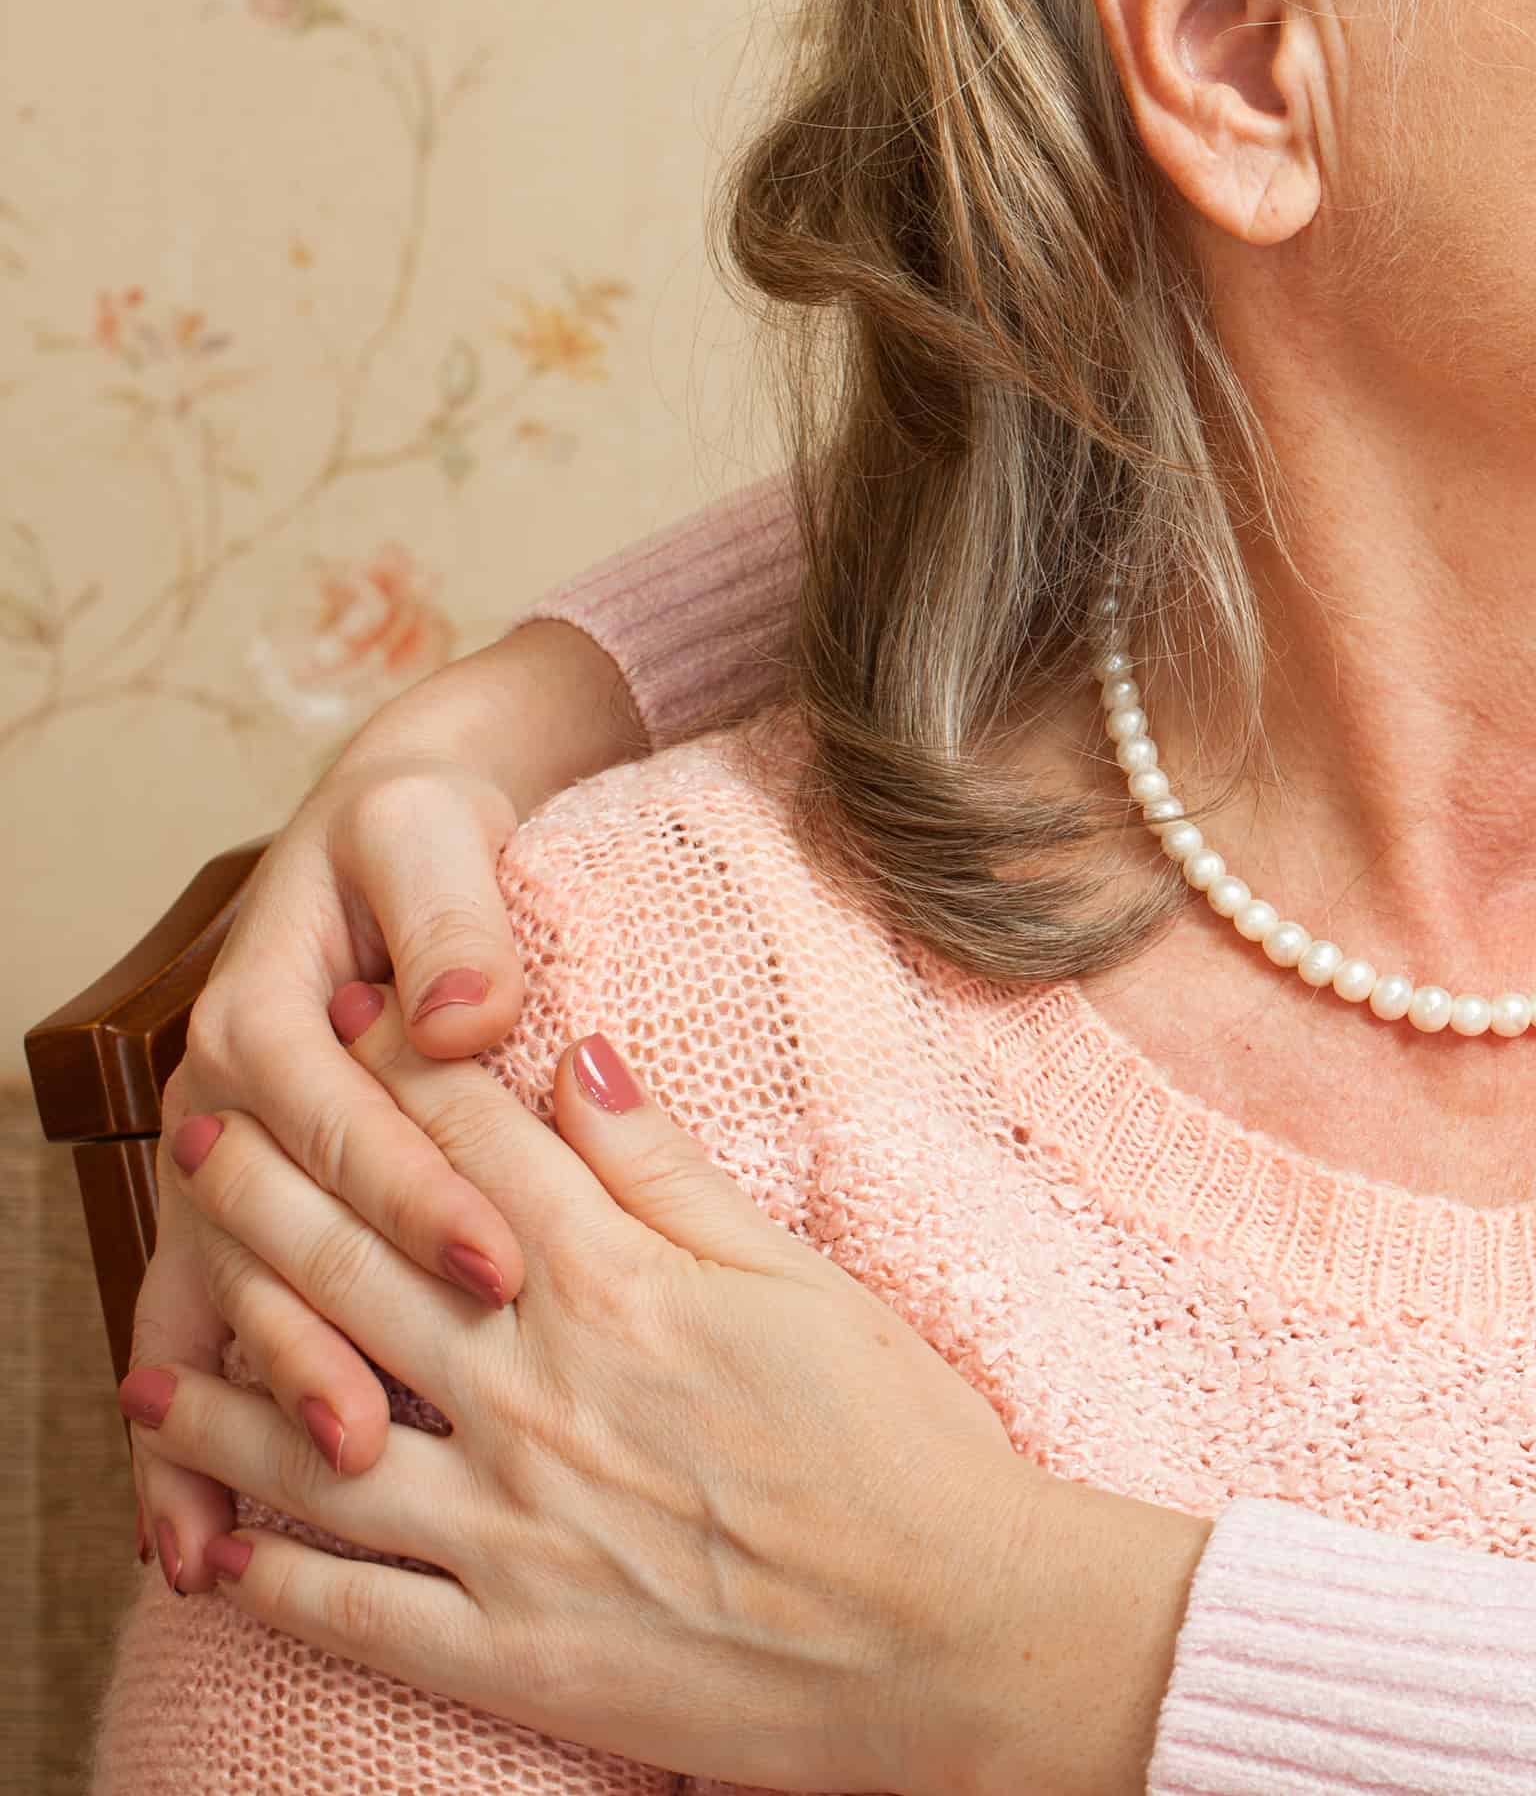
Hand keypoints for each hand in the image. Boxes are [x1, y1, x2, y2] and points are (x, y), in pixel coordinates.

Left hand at [122, 995, 1203, 1795]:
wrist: (951, 1629)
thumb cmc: (903, 1446)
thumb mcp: (803, 1281)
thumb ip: (673, 1177)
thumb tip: (577, 1059)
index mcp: (620, 1292)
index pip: (473, 1150)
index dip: (396, 1072)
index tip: (339, 1019)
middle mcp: (539, 1394)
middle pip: (360, 1270)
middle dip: (267, 1191)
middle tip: (203, 1136)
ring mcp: (508, 1528)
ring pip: (311, 1439)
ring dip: (220, 1390)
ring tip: (158, 1362)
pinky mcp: (503, 1648)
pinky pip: (344, 1606)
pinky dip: (264, 1569)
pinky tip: (214, 1540)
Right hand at [130, 620, 641, 1586]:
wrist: (380, 835)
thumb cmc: (416, 838)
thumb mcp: (428, 838)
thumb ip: (450, 922)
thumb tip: (465, 1012)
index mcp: (264, 1018)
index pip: (351, 1126)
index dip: (423, 1197)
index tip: (500, 1265)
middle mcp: (219, 1112)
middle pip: (269, 1247)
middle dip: (323, 1346)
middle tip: (383, 1443)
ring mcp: (212, 1183)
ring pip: (217, 1314)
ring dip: (243, 1421)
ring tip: (283, 1513)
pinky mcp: (226, 1227)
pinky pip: (192, 1343)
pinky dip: (188, 1447)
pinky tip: (194, 1546)